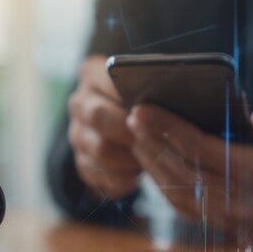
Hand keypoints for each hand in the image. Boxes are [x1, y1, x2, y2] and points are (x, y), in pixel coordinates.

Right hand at [68, 55, 140, 198]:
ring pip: (101, 150)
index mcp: (92, 75)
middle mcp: (80, 104)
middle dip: (130, 128)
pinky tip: (141, 171)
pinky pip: (103, 175)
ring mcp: (78, 135)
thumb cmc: (142, 97)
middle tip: (154, 134)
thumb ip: (153, 84)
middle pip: (98, 116)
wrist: (121, 121)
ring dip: (130, 156)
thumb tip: (173, 92)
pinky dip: (126, 177)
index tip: (153, 101)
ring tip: (152, 155)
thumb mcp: (145, 82)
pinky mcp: (83, 163)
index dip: (130, 91)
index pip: (107, 78)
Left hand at [127, 103, 252, 231]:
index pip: (203, 149)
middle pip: (184, 176)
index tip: (140, 110)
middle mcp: (250, 206)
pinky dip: (167, 190)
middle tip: (131, 122)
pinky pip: (191, 213)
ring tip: (138, 141)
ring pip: (182, 199)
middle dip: (153, 147)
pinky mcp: (234, 230)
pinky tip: (155, 168)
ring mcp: (240, 223)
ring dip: (155, 170)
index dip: (168, 129)